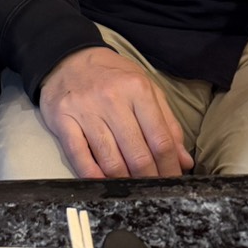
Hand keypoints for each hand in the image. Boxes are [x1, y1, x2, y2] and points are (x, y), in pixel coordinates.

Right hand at [38, 47, 193, 179]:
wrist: (70, 58)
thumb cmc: (113, 76)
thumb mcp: (145, 88)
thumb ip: (167, 122)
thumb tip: (183, 160)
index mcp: (137, 89)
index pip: (160, 139)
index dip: (170, 167)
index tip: (173, 181)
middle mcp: (112, 98)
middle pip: (138, 155)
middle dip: (149, 179)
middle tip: (154, 190)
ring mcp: (86, 110)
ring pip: (111, 161)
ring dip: (124, 182)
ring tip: (132, 189)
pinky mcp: (63, 119)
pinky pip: (79, 156)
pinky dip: (92, 176)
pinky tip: (103, 183)